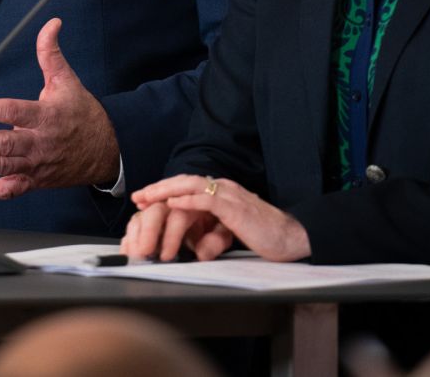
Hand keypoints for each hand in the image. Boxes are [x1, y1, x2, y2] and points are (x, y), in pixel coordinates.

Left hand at [0, 17, 120, 199]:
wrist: (106, 150)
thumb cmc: (83, 115)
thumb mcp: (67, 81)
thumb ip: (51, 53)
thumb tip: (51, 24)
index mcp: (47, 117)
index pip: (15, 112)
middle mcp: (40, 144)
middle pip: (6, 145)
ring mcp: (36, 166)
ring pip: (3, 167)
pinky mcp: (34, 181)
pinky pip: (8, 190)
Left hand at [125, 174, 309, 261]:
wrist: (291, 237)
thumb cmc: (264, 236)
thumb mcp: (232, 233)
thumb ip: (213, 234)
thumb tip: (195, 247)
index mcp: (222, 192)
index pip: (188, 186)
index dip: (165, 190)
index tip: (145, 198)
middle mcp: (224, 188)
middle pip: (185, 181)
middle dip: (159, 188)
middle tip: (138, 195)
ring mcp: (230, 196)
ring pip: (192, 186)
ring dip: (167, 191)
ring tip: (148, 197)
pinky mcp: (236, 208)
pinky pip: (208, 200)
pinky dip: (188, 201)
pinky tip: (173, 204)